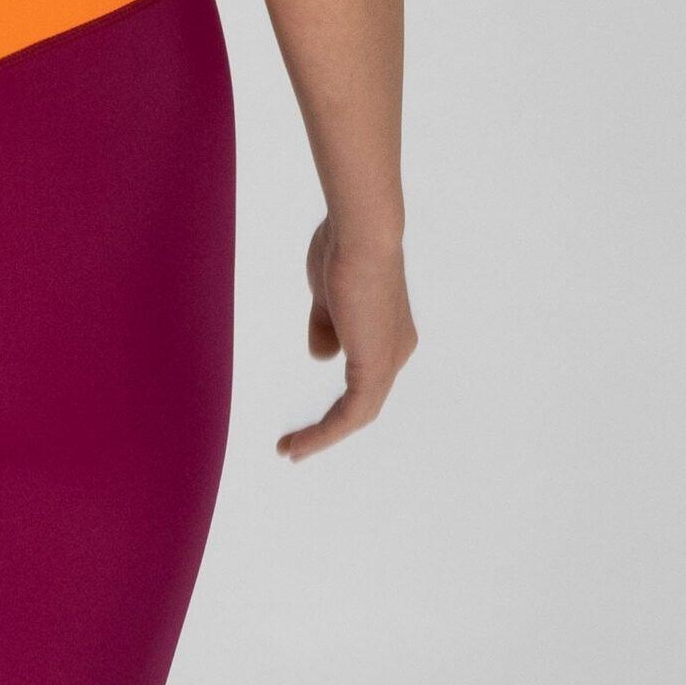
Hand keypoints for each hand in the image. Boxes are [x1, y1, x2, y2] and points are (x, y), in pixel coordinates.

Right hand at [277, 216, 416, 461]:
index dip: (336, 401)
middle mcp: (396, 350)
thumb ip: (326, 327)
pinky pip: (351, 413)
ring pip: (357, 414)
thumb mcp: (328, 296)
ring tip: (289, 450)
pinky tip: (300, 443)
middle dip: (329, 428)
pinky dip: (325, 432)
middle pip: (362, 403)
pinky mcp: (376, 367)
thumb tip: (321, 357)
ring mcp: (389, 360)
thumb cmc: (342, 250)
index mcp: (388, 333)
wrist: (361, 234)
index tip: (307, 413)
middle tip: (295, 446)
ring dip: (322, 436)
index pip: (363, 380)